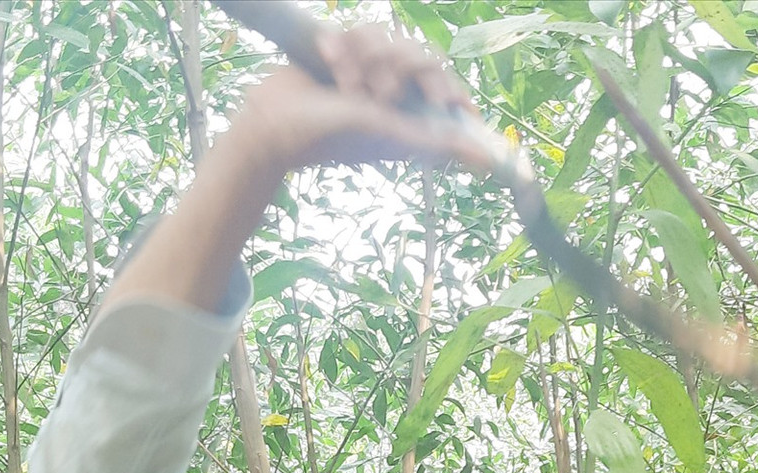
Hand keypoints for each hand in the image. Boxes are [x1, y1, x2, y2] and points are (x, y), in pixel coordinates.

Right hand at [224, 26, 492, 175]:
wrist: (271, 122)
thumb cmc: (329, 137)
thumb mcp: (389, 133)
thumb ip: (437, 141)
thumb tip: (486, 159)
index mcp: (409, 112)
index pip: (444, 84)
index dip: (443, 85)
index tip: (437, 97)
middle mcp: (391, 89)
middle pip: (417, 53)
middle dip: (398, 68)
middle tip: (378, 94)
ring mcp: (365, 68)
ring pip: (386, 36)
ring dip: (364, 59)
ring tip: (345, 84)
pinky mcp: (340, 49)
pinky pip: (356, 29)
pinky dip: (340, 47)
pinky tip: (326, 63)